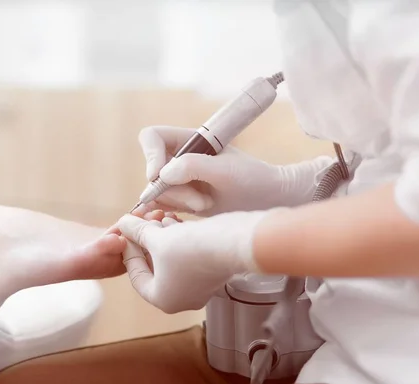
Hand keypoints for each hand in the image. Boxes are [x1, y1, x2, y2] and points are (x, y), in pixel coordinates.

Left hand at [117, 210, 272, 313]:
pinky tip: (176, 221)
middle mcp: (181, 299)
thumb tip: (122, 224)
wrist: (236, 243)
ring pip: (171, 260)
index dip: (129, 250)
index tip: (127, 231)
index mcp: (162, 299)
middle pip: (154, 267)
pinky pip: (187, 257)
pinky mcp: (211, 273)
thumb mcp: (157, 238)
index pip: (136, 275)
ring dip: (163, 237)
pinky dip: (179, 239)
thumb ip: (137, 232)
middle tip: (143, 222)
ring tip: (161, 218)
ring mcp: (198, 288)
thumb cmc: (193, 247)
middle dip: (147, 241)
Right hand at [138, 126, 332, 215]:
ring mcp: (179, 178)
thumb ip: (193, 166)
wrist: (268, 200)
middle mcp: (180, 157)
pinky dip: (176, 210)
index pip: (152, 137)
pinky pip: (162, 203)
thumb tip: (162, 174)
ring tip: (207, 204)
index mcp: (190, 140)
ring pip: (158, 191)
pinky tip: (199, 210)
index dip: (150, 155)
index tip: (158, 175)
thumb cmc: (253, 179)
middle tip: (201, 201)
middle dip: (173, 189)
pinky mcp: (181, 197)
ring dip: (179, 202)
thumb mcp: (226, 171)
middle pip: (154, 170)